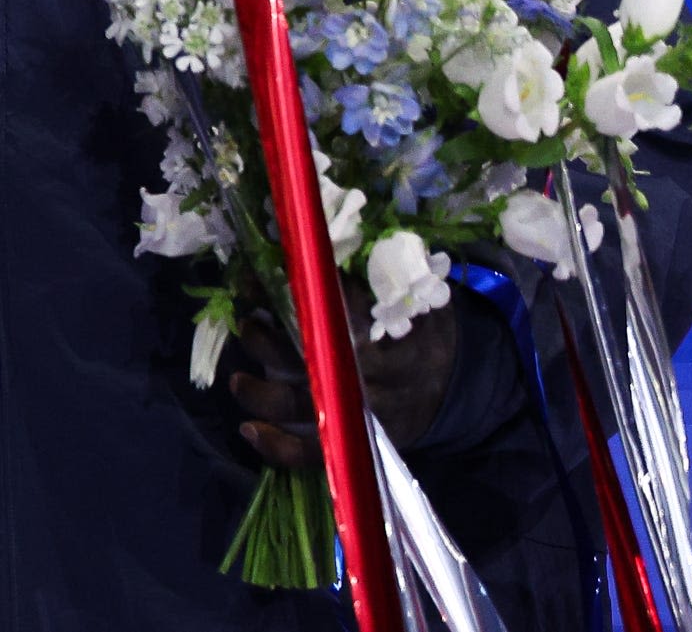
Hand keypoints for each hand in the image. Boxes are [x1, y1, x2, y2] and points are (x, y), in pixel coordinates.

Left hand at [225, 288, 455, 467]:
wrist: (453, 384)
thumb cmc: (416, 330)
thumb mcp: (403, 295)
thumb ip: (364, 275)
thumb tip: (298, 240)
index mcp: (382, 331)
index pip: (333, 307)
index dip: (291, 291)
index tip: (256, 276)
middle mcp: (370, 373)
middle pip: (308, 358)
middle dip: (268, 342)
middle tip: (248, 325)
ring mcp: (361, 412)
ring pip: (301, 406)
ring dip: (260, 394)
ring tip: (238, 380)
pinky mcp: (357, 442)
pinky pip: (311, 452)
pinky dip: (277, 446)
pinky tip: (250, 429)